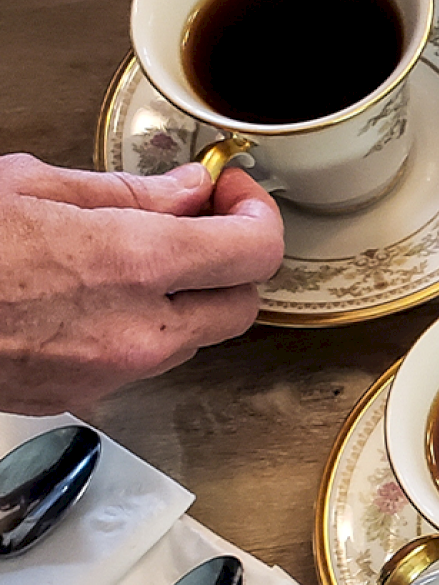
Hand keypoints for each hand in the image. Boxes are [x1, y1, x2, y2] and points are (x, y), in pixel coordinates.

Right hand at [0, 155, 282, 415]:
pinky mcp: (76, 398)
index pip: (254, 252)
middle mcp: (136, 331)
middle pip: (241, 308)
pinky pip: (138, 364)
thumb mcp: (32, 186)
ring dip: (188, 300)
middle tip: (205, 222)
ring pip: (193, 341)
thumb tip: (190, 189)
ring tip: (141, 254)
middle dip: (235, 263)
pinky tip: (95, 294)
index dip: (259, 217)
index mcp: (134, 266)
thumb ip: (129, 193)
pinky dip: (139, 328)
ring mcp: (108, 373)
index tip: (236, 195)